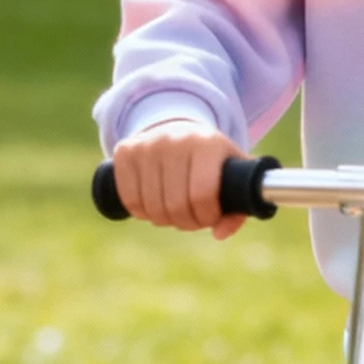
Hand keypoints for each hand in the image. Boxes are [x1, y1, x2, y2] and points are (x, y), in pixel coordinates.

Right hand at [112, 124, 247, 237]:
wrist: (177, 130)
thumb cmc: (210, 161)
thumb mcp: (232, 176)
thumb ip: (238, 206)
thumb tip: (219, 233)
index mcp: (207, 144)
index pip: (202, 195)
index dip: (206, 216)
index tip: (210, 216)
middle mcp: (174, 140)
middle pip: (176, 205)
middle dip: (186, 222)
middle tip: (191, 218)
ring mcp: (146, 145)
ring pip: (152, 207)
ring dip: (164, 220)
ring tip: (174, 211)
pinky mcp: (125, 152)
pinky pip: (130, 199)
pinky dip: (141, 212)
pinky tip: (153, 205)